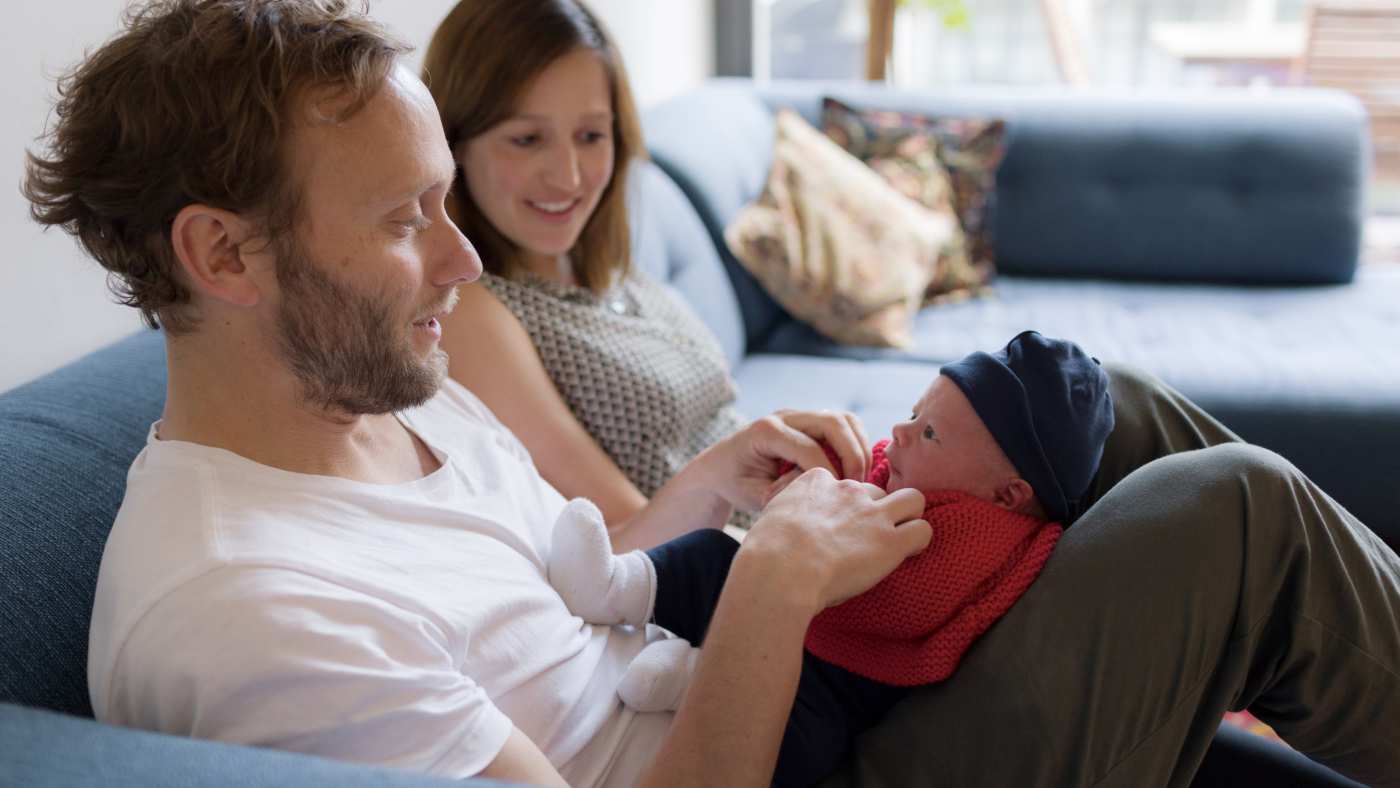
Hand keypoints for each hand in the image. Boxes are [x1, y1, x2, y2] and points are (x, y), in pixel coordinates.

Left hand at [702, 409, 871, 512]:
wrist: (720, 466)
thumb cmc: (735, 483)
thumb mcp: (752, 495)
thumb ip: (784, 490)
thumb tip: (817, 488)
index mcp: (765, 431)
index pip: (809, 448)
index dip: (827, 474)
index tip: (833, 498)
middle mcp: (784, 416)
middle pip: (833, 423)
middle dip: (852, 454)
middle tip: (857, 485)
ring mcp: (799, 415)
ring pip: (844, 419)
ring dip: (859, 447)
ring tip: (859, 478)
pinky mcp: (810, 421)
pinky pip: (844, 424)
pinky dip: (855, 444)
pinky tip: (853, 470)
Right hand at [743, 468, 930, 609]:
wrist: (778, 570)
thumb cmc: (765, 555)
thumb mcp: (772, 518)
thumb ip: (789, 514)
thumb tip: (789, 530)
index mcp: (817, 481)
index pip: (843, 483)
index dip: (841, 507)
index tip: (833, 528)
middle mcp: (849, 490)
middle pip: (877, 490)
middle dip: (875, 510)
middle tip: (866, 537)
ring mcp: (872, 514)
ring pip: (913, 499)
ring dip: (908, 517)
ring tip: (898, 539)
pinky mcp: (890, 541)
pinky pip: (923, 530)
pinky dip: (919, 542)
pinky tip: (906, 554)